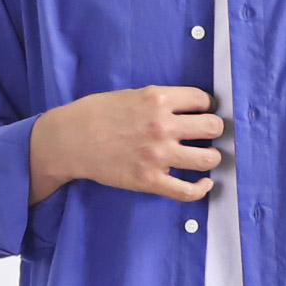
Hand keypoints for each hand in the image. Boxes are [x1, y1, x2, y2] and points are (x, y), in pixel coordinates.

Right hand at [29, 84, 224, 203]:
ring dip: (212, 157)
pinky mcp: (151, 180)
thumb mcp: (132, 94)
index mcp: (158, 99)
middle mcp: (163, 126)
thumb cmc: (96, 114)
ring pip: (209, 158)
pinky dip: (202, 188)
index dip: (207, 106)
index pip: (203, 100)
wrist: (70, 140)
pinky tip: (204, 183)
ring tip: (205, 156)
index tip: (203, 112)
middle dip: (215, 129)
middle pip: (213, 127)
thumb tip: (187, 108)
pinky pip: (188, 190)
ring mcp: (158, 155)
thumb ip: (160, 101)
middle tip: (208, 134)